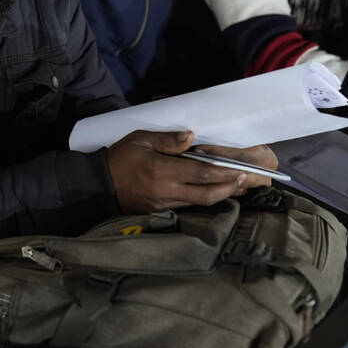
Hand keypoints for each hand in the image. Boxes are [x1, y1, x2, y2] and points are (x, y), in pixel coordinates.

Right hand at [106, 130, 272, 213]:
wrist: (99, 184)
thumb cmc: (121, 157)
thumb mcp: (140, 140)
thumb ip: (167, 140)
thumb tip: (191, 137)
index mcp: (162, 170)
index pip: (201, 174)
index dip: (224, 174)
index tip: (241, 170)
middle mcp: (167, 191)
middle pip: (207, 194)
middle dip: (230, 188)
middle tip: (247, 180)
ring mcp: (165, 204)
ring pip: (201, 203)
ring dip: (221, 195)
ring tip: (238, 186)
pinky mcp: (162, 211)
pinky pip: (189, 206)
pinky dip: (205, 199)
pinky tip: (215, 193)